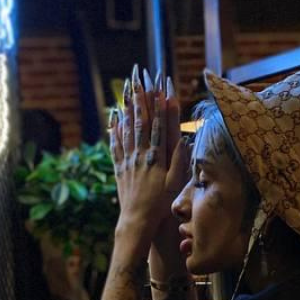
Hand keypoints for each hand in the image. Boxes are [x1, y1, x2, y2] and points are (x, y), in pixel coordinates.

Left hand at [109, 65, 183, 251]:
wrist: (136, 221)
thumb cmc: (160, 205)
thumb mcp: (175, 185)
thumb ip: (179, 161)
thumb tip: (184, 140)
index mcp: (156, 158)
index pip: (158, 126)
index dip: (160, 106)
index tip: (161, 87)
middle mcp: (140, 155)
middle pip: (141, 121)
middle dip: (141, 98)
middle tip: (140, 78)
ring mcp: (127, 160)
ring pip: (127, 129)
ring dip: (129, 107)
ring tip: (128, 89)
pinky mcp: (119, 167)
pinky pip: (116, 143)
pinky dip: (116, 127)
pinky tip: (115, 116)